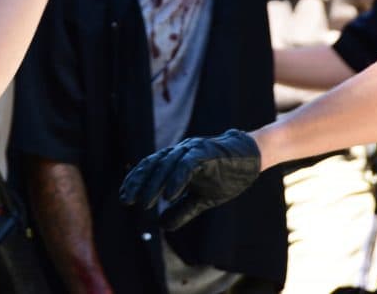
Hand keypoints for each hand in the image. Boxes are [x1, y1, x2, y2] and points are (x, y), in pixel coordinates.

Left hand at [118, 129, 259, 230]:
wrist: (251, 159)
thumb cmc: (225, 176)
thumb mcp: (201, 199)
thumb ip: (182, 210)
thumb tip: (162, 225)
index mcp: (176, 159)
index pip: (150, 167)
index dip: (136, 181)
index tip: (125, 198)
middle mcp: (180, 152)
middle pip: (153, 165)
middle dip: (138, 183)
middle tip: (127, 201)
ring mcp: (193, 150)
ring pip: (167, 165)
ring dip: (154, 185)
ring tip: (144, 204)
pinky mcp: (206, 153)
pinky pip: (187, 165)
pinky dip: (177, 180)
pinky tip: (168, 197)